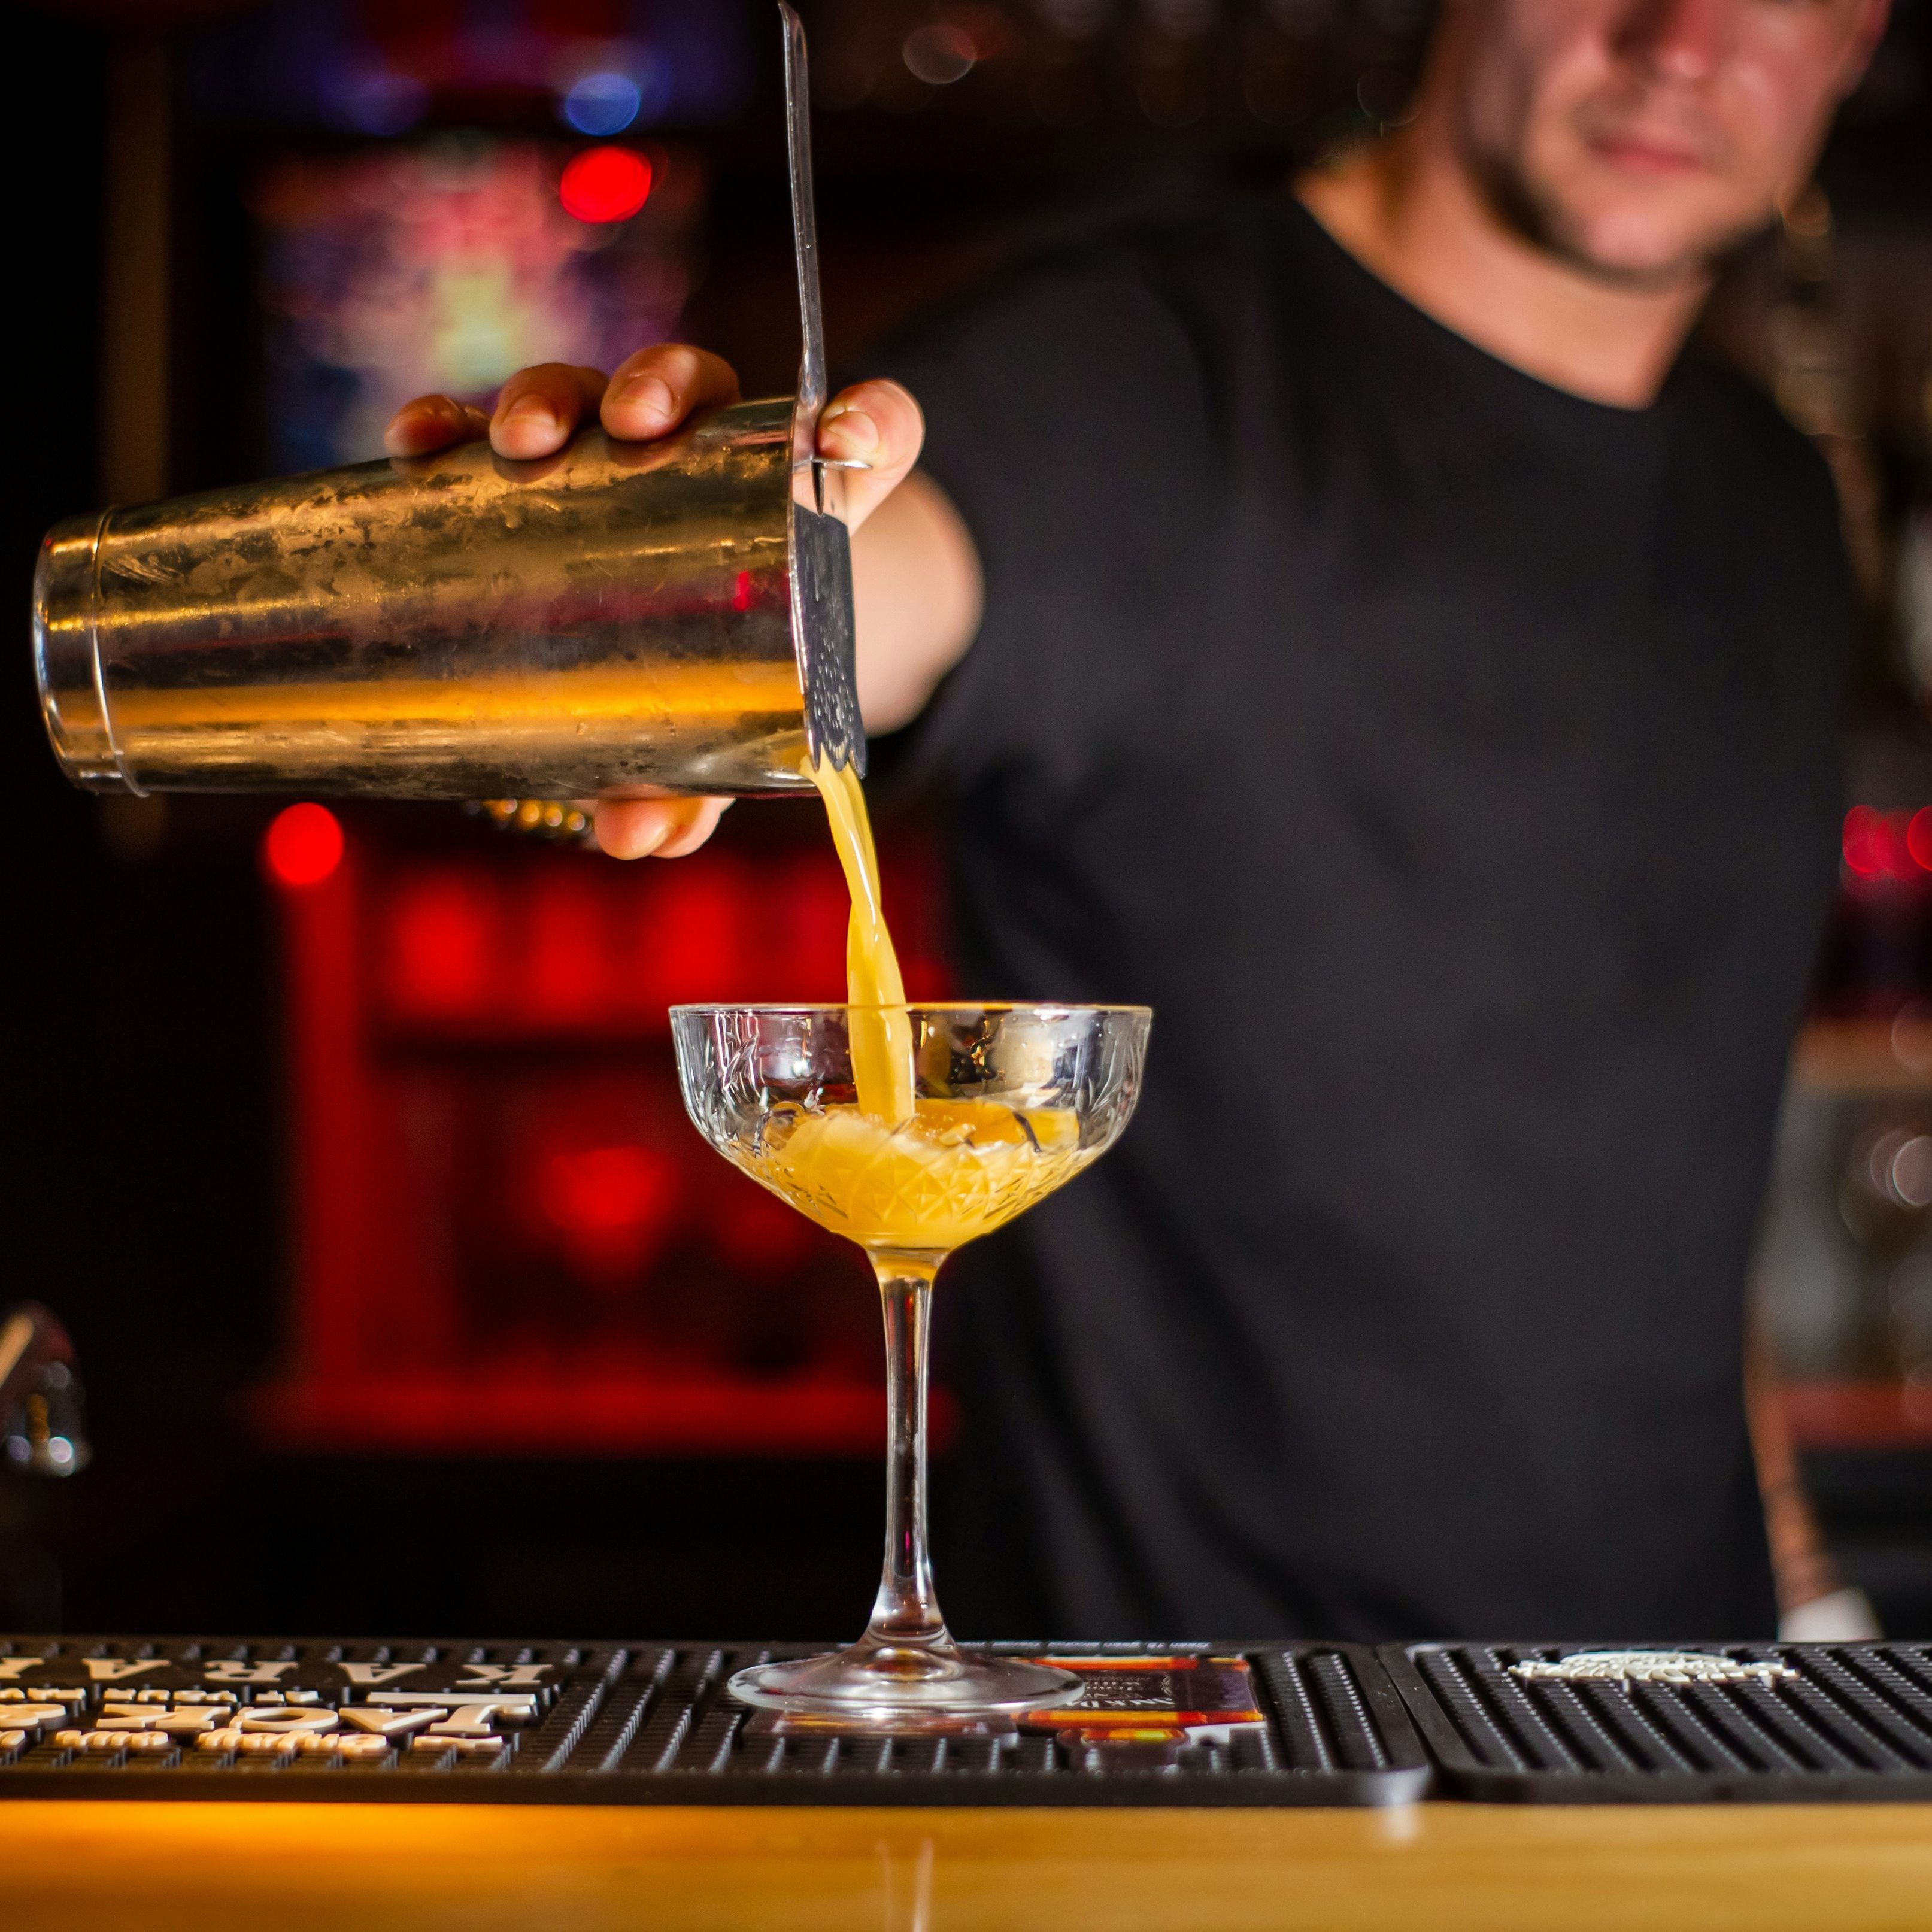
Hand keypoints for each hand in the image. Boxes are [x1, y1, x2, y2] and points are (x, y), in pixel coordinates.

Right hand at [384, 345, 925, 858]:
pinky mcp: (529, 462)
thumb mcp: (723, 737)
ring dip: (549, 399)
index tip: (843, 441)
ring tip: (520, 445)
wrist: (659, 653)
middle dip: (662, 387)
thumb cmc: (718, 685)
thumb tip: (632, 836)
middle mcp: (707, 451)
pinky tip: (418, 445)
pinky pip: (483, 427)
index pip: (872, 434)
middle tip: (636, 428)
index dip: (872, 418)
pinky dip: (449, 427)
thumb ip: (698, 788)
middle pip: (698, 386)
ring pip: (587, 391)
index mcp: (801, 502)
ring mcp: (610, 445)